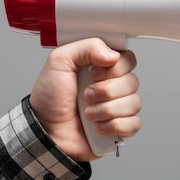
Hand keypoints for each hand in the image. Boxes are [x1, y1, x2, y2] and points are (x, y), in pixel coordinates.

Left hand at [29, 38, 141, 161]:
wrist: (45, 132)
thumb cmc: (49, 99)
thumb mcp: (59, 61)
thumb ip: (86, 47)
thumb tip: (113, 54)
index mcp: (102, 67)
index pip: (128, 59)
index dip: (116, 68)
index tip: (94, 74)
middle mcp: (112, 86)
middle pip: (133, 81)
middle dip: (106, 91)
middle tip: (86, 95)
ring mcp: (118, 108)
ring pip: (134, 103)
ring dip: (107, 110)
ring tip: (88, 114)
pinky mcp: (120, 128)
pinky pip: (134, 124)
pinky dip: (115, 126)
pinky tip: (98, 127)